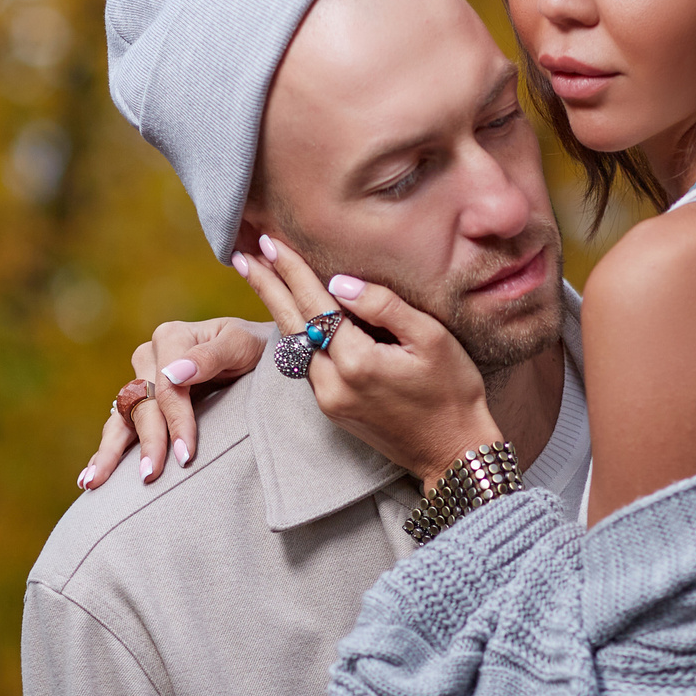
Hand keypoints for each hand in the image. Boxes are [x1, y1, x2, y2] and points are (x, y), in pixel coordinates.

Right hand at [76, 318, 265, 490]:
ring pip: (122, 417)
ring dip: (109, 451)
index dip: (176, 422)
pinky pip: (121, 427)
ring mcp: (143, 380)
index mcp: (171, 338)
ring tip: (94, 483)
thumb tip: (175, 374)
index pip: (167, 388)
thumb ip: (211, 356)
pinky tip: (90, 476)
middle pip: (143, 405)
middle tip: (150, 476)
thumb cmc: (256, 347)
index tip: (187, 456)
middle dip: (148, 443)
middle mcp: (150, 357)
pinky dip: (108, 450)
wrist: (260, 354)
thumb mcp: (241, 344)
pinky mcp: (143, 402)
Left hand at [233, 234, 498, 484]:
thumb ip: (384, 306)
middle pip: (290, 324)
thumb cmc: (453, 392)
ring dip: (277, 309)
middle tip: (241, 256)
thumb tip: (340, 283)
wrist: (454, 452)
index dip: (291, 271)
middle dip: (265, 286)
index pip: (314, 304)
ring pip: (294, 346)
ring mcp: (328, 401)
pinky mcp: (332, 410)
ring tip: (260, 278)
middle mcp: (333, 383)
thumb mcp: (432, 339)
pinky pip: (306, 364)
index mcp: (357, 361)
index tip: (270, 243)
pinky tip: (292, 315)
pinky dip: (296, 334)